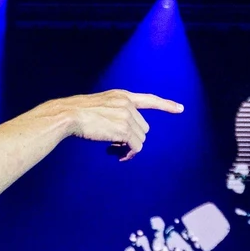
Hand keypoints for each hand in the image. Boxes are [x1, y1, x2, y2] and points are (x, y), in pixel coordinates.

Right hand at [51, 90, 183, 159]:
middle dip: (132, 138)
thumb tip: (124, 134)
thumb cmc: (78, 113)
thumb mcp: (100, 104)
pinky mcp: (124, 129)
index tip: (180, 109)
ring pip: (140, 139)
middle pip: (143, 127)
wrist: (69, 114)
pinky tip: (117, 155)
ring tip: (113, 149)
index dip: (165, 105)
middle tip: (115, 144)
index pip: (149, 99)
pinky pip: (135, 147)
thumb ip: (115, 111)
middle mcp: (127, 103)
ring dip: (129, 147)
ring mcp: (127, 116)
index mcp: (122, 95)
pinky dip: (128, 154)